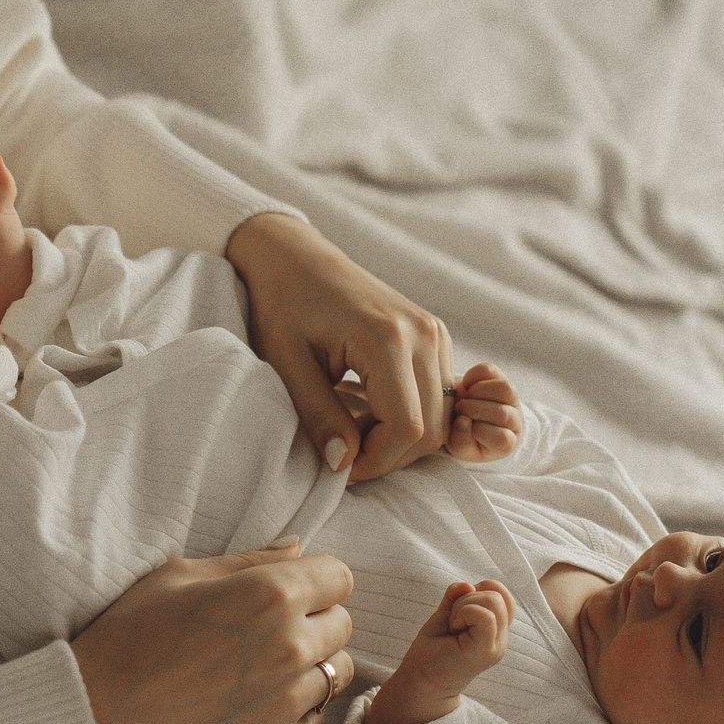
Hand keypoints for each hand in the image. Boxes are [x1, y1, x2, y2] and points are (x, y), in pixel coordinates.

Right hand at [71, 541, 356, 723]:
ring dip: (310, 668)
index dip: (314, 582)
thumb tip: (299, 548)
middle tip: (264, 633)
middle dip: (314, 622)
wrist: (98, 715)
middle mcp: (290, 647)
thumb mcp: (180, 576)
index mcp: (270, 594)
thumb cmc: (130, 636)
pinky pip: (317, 719)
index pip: (340, 577)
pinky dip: (296, 710)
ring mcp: (288, 701)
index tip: (288, 593)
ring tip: (260, 671)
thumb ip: (250, 561)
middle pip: (343, 624)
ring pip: (337, 673)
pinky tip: (254, 703)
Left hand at [225, 212, 452, 481]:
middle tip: (345, 455)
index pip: (407, 428)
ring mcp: (434, 333)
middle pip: (432, 428)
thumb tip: (343, 465)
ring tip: (353, 430)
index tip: (340, 467)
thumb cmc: (283, 304)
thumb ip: (318, 416)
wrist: (294, 257)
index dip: (377, 461)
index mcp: (387, 338)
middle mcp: (423, 334)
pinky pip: (437, 395)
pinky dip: (410, 416)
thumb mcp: (287, 364)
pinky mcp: (433, 336)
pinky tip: (369, 410)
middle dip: (390, 455)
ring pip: (440, 416)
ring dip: (401, 438)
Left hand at [364, 579, 512, 723]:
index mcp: (496, 629)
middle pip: (498, 593)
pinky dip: (463, 613)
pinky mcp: (485, 651)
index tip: (459, 610)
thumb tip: (467, 585)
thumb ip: (456, 597)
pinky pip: (485, 615)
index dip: (478, 591)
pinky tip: (454, 630)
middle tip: (453, 621)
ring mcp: (496, 646)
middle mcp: (501, 639)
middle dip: (468, 598)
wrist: (421, 681)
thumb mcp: (446, 614)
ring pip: (493, 600)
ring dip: (464, 605)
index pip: (502, 593)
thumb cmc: (433, 649)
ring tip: (453, 626)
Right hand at [445, 364, 521, 462]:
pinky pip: (489, 370)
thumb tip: (463, 421)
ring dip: (477, 392)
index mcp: (506, 443)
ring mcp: (511, 397)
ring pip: (503, 388)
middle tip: (459, 411)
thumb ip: (461, 442)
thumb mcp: (461, 449)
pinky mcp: (499, 377)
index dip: (479, 431)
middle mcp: (514, 420)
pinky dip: (472, 376)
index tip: (463, 426)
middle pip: (501, 413)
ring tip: (465, 398)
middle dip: (473, 410)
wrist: (468, 419)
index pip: (501, 438)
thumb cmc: (466, 438)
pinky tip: (466, 386)